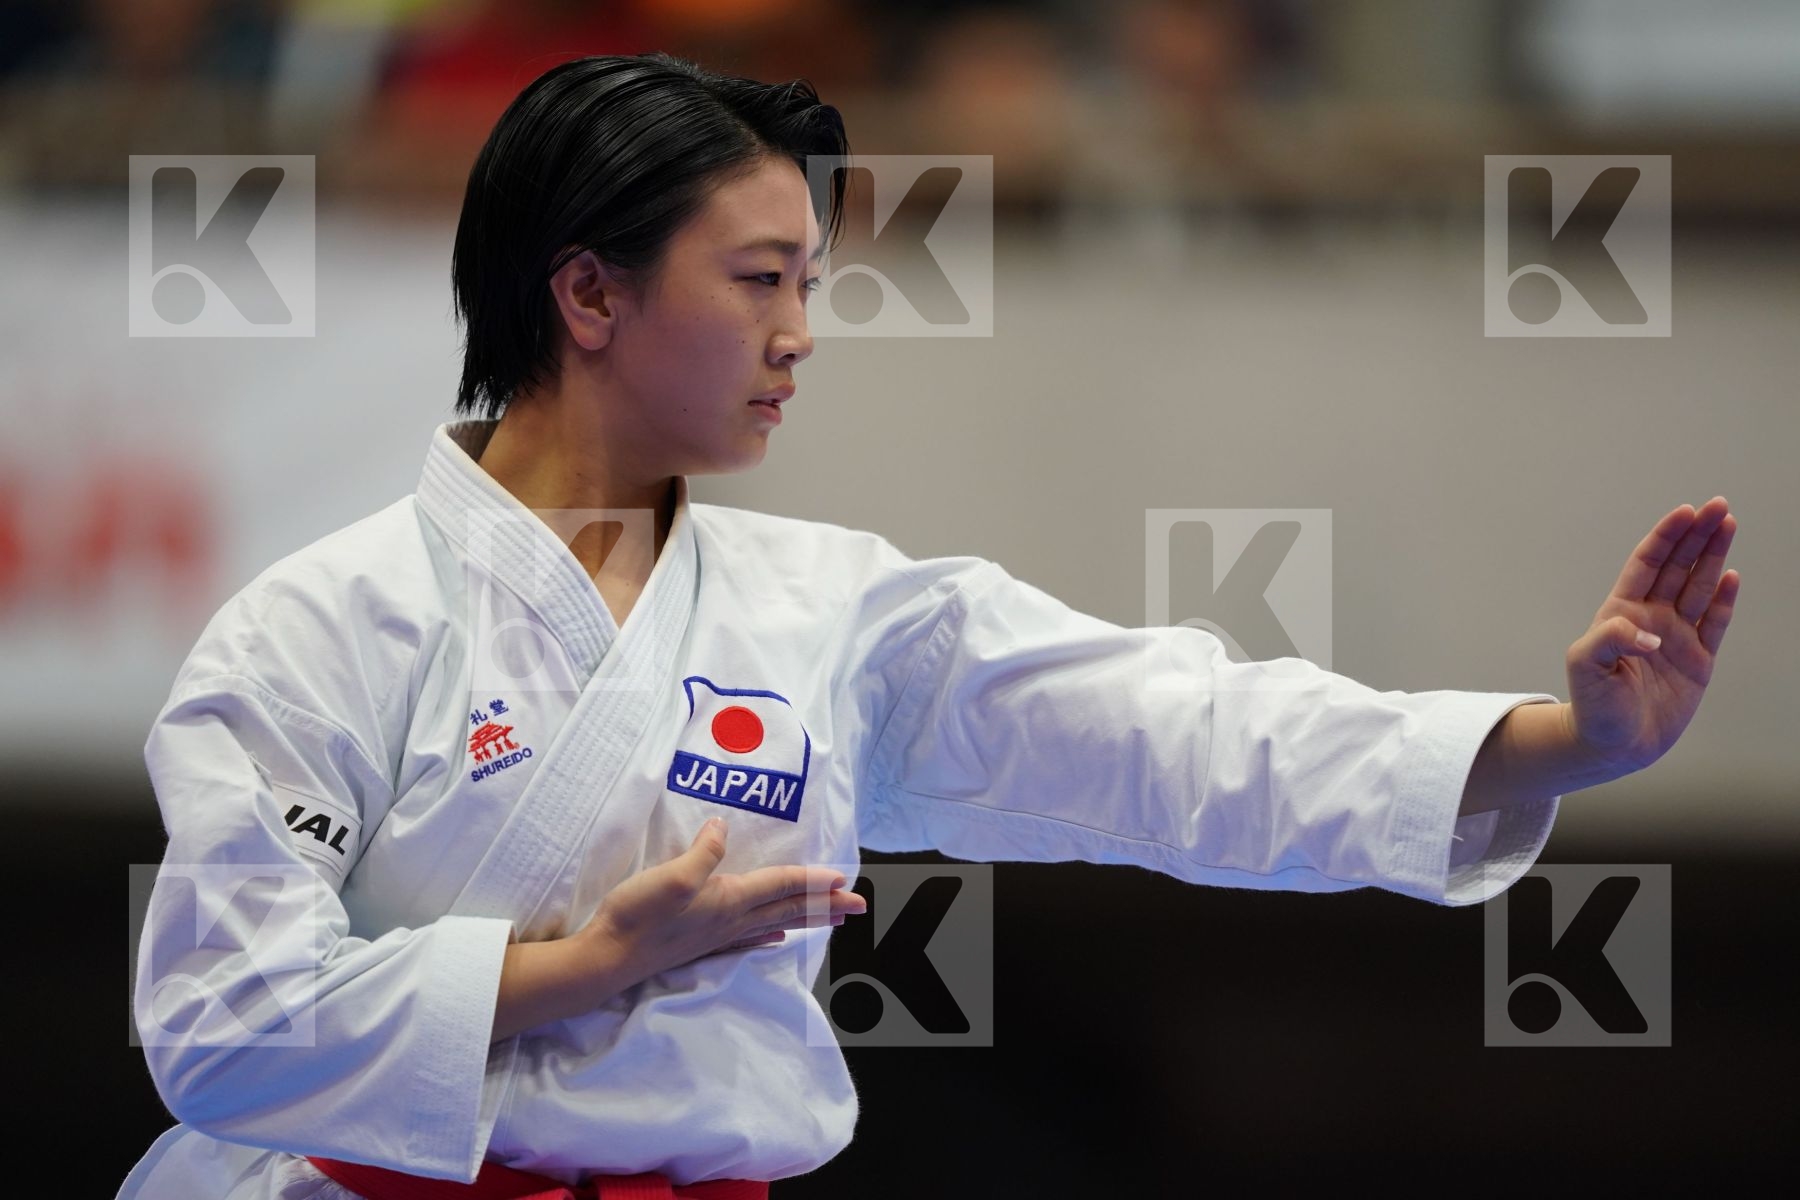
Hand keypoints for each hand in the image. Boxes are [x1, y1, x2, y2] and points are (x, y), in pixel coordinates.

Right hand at [577, 818, 865, 986]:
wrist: (607, 958)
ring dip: (806, 919)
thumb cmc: (639, 915)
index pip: (781, 886)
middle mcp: (730, 920)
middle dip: (826, 906)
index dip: (813, 880)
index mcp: (729, 900)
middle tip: (858, 906)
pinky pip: (747, 938)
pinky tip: (776, 937)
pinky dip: (768, 934)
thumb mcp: (673, 875)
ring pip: (773, 922)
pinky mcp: (699, 944)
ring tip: (832, 920)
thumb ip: (704, 852)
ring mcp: (716, 935)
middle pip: (788, 908)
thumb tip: (724, 828)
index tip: (844, 879)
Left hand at [1563, 497, 1740, 777]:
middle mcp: (1650, 619)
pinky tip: (1731, 576)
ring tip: (1728, 524)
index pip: (1647, 565)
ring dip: (1714, 557)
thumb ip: (1610, 640)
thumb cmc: (1592, 704)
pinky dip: (1724, 600)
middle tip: (1719, 506)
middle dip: (1697, 536)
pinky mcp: (1697, 662)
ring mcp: (1676, 638)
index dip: (1666, 537)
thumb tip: (1650, 635)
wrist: (1613, 745)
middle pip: (1678, 567)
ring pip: (1699, 588)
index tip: (1686, 512)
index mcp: (1621, 613)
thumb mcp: (1586, 666)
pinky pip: (1714, 624)